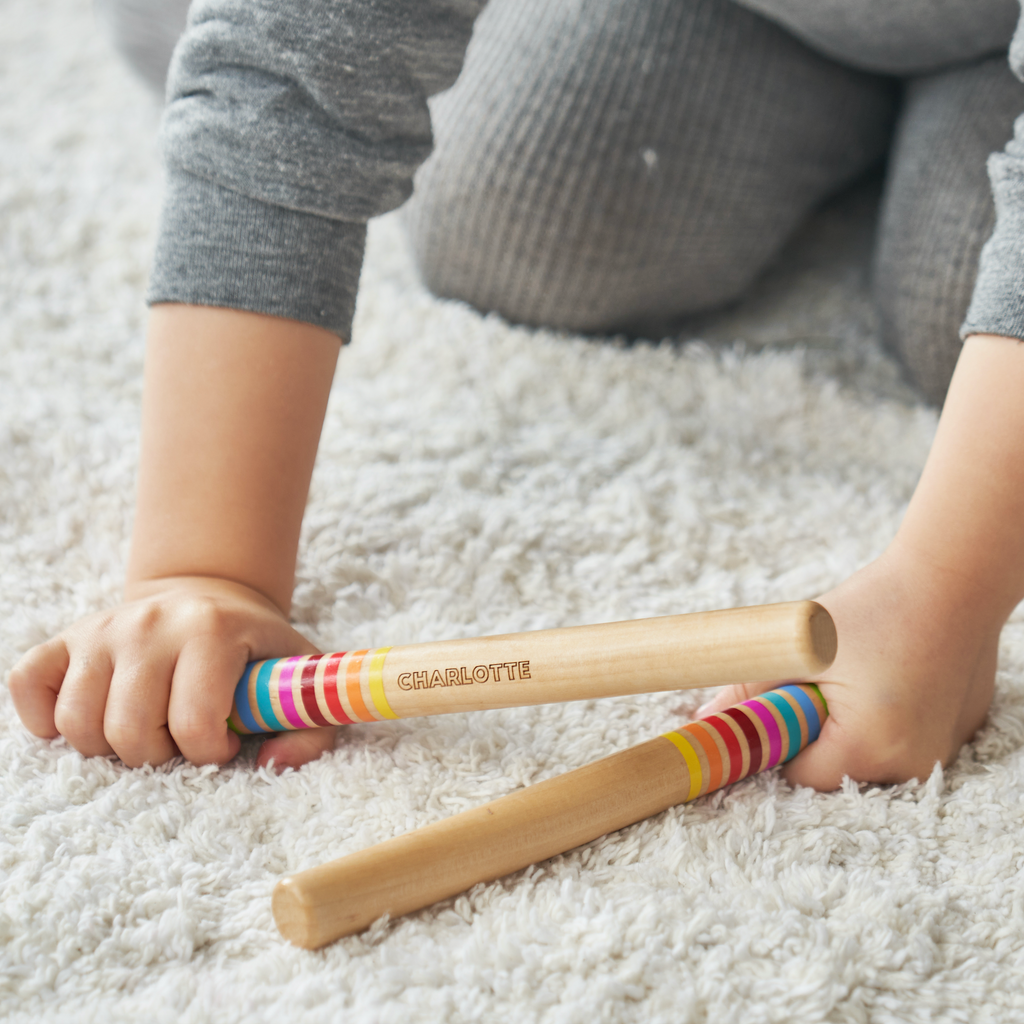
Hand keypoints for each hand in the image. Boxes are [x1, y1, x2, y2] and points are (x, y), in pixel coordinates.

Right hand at [8, 575, 338, 770]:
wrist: (210, 597)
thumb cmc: (255, 651)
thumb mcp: (300, 678)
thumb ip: (312, 728)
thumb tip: (272, 764)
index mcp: (211, 630)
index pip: (194, 726)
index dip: (210, 753)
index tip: (225, 743)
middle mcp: (149, 624)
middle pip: (129, 733)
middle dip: (158, 755)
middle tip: (181, 739)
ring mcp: (102, 629)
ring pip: (77, 724)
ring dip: (111, 746)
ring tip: (147, 727)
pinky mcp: (66, 638)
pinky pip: (28, 686)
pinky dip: (48, 718)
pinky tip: (95, 715)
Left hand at [695, 541, 998, 789]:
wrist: (955, 577)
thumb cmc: (876, 607)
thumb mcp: (799, 647)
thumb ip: (748, 690)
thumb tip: (704, 721)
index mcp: (870, 747)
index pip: (799, 774)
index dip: (779, 738)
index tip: (779, 701)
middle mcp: (914, 765)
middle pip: (835, 770)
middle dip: (815, 731)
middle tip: (822, 679)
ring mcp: (942, 752)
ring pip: (870, 757)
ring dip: (851, 726)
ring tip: (859, 674)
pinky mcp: (959, 732)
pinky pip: (905, 740)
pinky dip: (888, 717)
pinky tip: (891, 675)